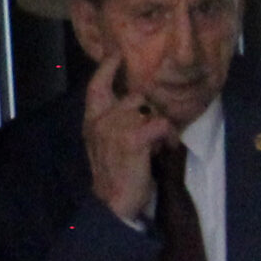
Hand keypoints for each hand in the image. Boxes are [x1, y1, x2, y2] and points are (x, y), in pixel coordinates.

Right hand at [84, 54, 180, 222]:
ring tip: (159, 144)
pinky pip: (161, 123)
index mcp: (92, 121)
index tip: (117, 54)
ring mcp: (115, 127)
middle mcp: (101, 120)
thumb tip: (134, 105)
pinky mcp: (133, 138)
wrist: (112, 206)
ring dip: (159, 125)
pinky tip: (166, 148)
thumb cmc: (114, 176)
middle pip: (135, 97)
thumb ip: (112, 123)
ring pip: (149, 109)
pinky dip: (168, 136)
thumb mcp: (105, 145)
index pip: (96, 86)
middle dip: (150, 111)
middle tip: (154, 132)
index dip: (107, 68)